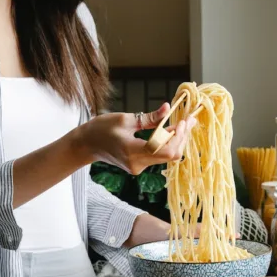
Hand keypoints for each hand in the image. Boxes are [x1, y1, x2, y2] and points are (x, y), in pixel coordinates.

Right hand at [80, 103, 196, 174]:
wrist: (86, 145)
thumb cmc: (101, 129)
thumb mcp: (125, 119)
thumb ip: (150, 118)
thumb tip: (168, 108)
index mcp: (132, 151)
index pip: (165, 150)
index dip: (179, 136)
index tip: (185, 120)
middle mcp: (138, 164)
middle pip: (170, 155)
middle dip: (182, 137)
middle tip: (189, 119)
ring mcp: (139, 167)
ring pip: (167, 157)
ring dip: (176, 140)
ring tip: (184, 123)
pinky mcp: (139, 166)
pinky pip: (159, 156)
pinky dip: (167, 144)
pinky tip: (172, 131)